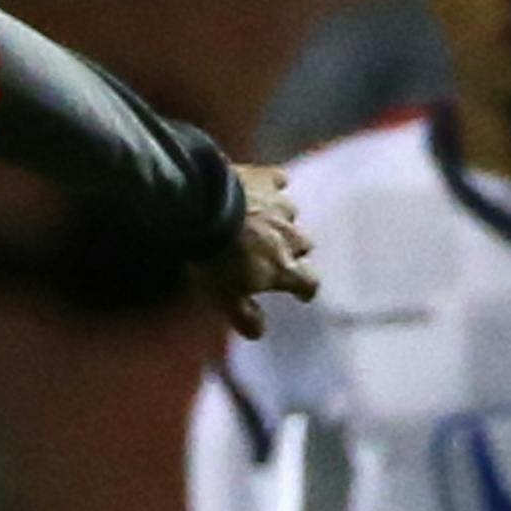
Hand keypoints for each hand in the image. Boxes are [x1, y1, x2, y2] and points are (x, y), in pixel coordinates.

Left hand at [194, 164, 316, 340]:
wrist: (201, 208)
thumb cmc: (214, 259)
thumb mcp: (225, 298)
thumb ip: (245, 316)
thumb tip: (259, 332)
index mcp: (284, 266)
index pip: (309, 281)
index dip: (306, 288)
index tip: (303, 293)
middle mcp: (290, 235)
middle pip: (304, 243)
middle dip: (293, 249)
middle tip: (277, 252)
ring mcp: (280, 205)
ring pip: (291, 213)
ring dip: (281, 218)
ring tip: (263, 219)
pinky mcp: (265, 178)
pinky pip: (278, 181)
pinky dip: (271, 186)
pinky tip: (261, 187)